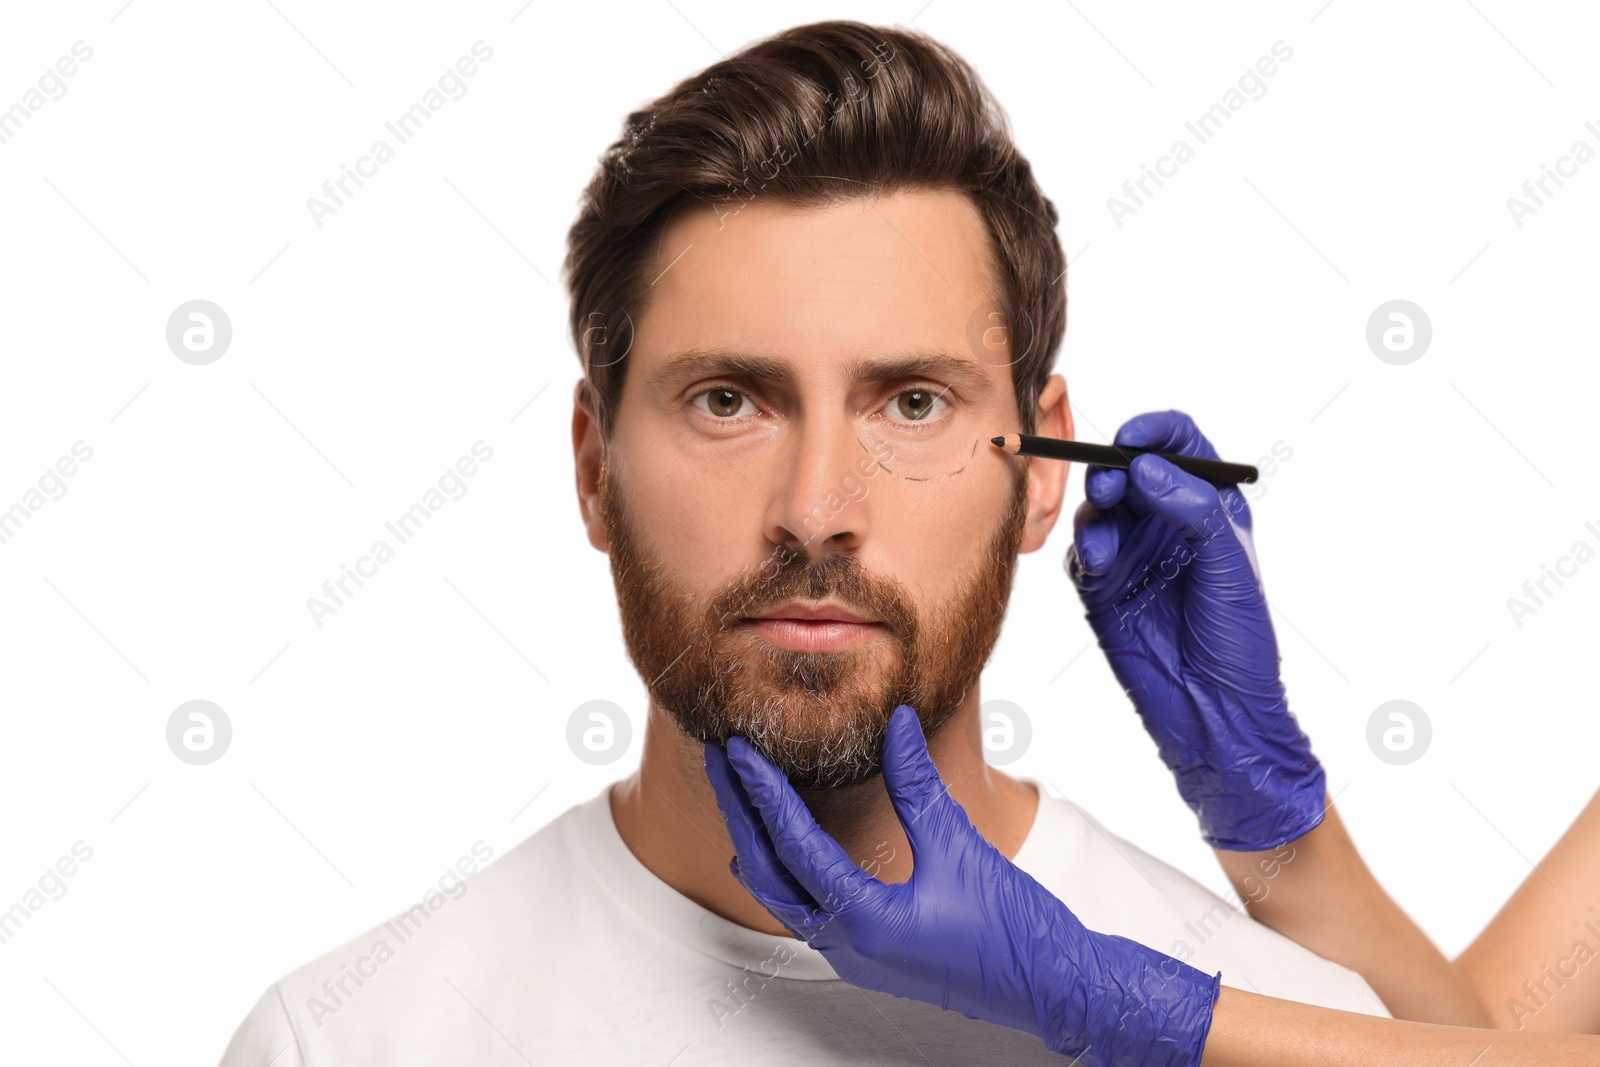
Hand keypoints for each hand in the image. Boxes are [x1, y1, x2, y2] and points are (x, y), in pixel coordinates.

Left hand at [702, 704, 1219, 1065]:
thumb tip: (896, 724)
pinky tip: (781, 847)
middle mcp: (847, 946)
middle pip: (770, 873)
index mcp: (864, 921)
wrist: (1055, 989)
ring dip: (758, 843)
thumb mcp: (959, 845)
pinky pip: (806, 912)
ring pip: (782, 898)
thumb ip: (918, 785)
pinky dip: (784, 872)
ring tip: (740, 794)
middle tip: (722, 761)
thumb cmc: (1014, 927)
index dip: (763, 791)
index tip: (738, 749)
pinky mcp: (870, 957)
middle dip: (741, 814)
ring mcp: (855, 957)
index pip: (794, 845)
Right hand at [1065, 409, 1324, 849]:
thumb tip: (1147, 467)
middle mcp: (1166, 523)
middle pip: (1128, 468)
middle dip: (1114, 468)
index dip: (1155, 430)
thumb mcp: (1229, 565)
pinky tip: (1099, 564)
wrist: (1214, 712)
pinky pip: (1080, 551)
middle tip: (1113, 485)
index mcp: (1208, 507)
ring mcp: (1131, 555)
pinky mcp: (1100, 588)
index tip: (1135, 438)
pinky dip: (1084, 549)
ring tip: (1106, 539)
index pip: (1179, 444)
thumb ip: (1193, 508)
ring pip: (1098, 507)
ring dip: (1097, 511)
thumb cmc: (1239, 641)